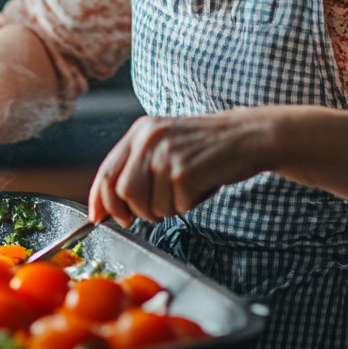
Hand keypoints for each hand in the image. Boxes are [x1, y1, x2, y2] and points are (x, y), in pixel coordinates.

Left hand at [87, 111, 271, 225]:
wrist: (247, 135)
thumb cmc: (207, 146)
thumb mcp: (166, 144)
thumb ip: (137, 167)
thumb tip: (110, 207)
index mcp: (141, 131)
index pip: (107, 171)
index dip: (100, 199)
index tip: (100, 217)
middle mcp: (150, 139)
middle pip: (123, 191)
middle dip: (136, 210)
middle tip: (155, 209)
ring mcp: (167, 154)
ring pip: (148, 205)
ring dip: (165, 209)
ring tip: (184, 191)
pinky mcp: (185, 171)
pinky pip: (175, 207)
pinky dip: (187, 206)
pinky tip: (200, 187)